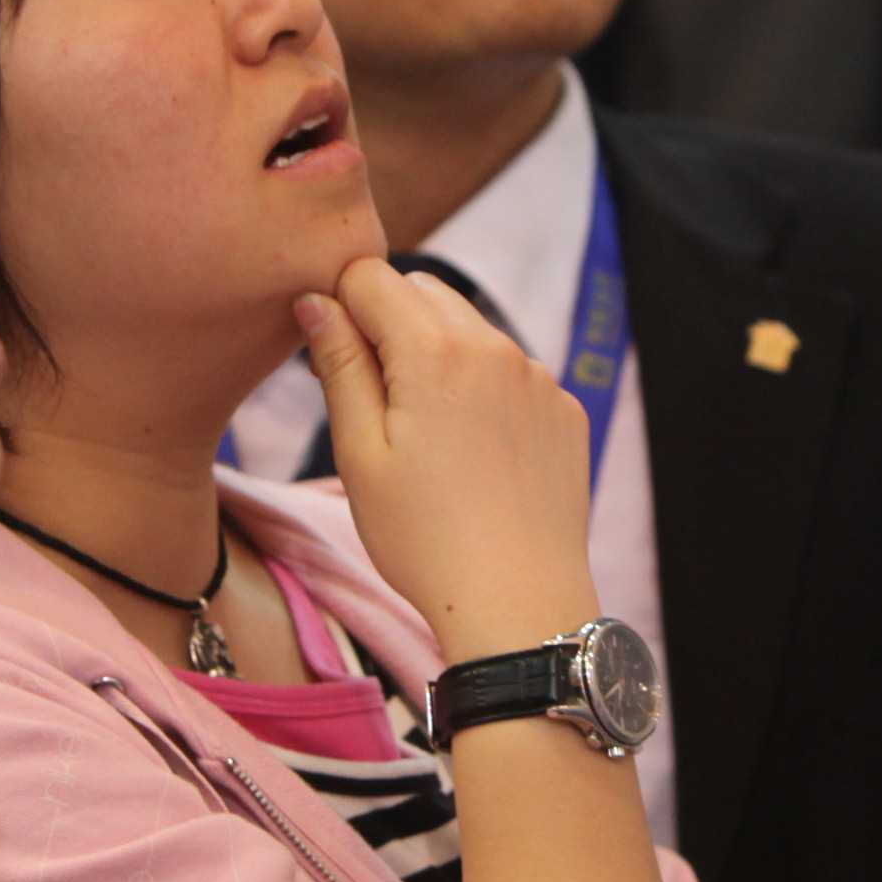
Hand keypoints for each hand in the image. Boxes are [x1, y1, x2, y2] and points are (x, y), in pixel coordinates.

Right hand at [297, 256, 603, 653]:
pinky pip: (512, 375)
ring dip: (439, 357)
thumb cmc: (423, 539)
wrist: (518, 605)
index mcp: (436, 349)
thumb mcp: (360, 453)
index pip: (371, 276)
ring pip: (472, 332)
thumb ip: (340, 364)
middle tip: (374, 400)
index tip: (334, 361)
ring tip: (426, 438)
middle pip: (425, 292)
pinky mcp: (565, 412)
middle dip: (390, 324)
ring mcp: (539, 378)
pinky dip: (484, 392)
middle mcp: (497, 347)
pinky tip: (474, 457)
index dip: (341, 307)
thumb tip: (317, 301)